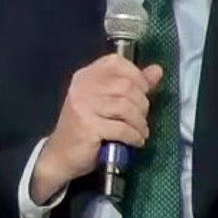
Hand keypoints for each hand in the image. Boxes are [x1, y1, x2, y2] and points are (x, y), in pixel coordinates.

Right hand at [29, 54, 161, 203]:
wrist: (60, 154)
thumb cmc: (86, 127)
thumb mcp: (106, 102)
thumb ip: (132, 85)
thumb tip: (157, 70)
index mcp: (86, 76)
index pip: (116, 62)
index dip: (136, 75)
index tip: (143, 92)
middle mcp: (82, 86)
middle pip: (126, 86)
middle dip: (142, 104)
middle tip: (141, 118)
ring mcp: (83, 106)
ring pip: (126, 107)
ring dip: (140, 122)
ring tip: (140, 131)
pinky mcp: (87, 126)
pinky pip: (122, 128)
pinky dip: (134, 136)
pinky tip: (135, 141)